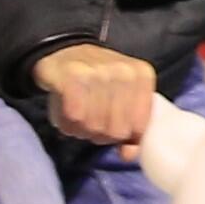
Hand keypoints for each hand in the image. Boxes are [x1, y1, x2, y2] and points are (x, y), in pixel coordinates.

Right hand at [35, 44, 158, 147]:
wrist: (62, 48)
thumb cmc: (95, 79)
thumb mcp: (122, 97)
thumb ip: (131, 126)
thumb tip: (129, 155)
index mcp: (142, 76)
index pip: (138, 127)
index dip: (121, 135)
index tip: (108, 124)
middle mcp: (124, 72)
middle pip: (115, 131)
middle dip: (98, 133)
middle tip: (88, 119)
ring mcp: (100, 72)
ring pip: (94, 126)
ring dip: (80, 129)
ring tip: (76, 115)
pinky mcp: (73, 76)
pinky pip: (74, 117)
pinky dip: (66, 122)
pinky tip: (65, 112)